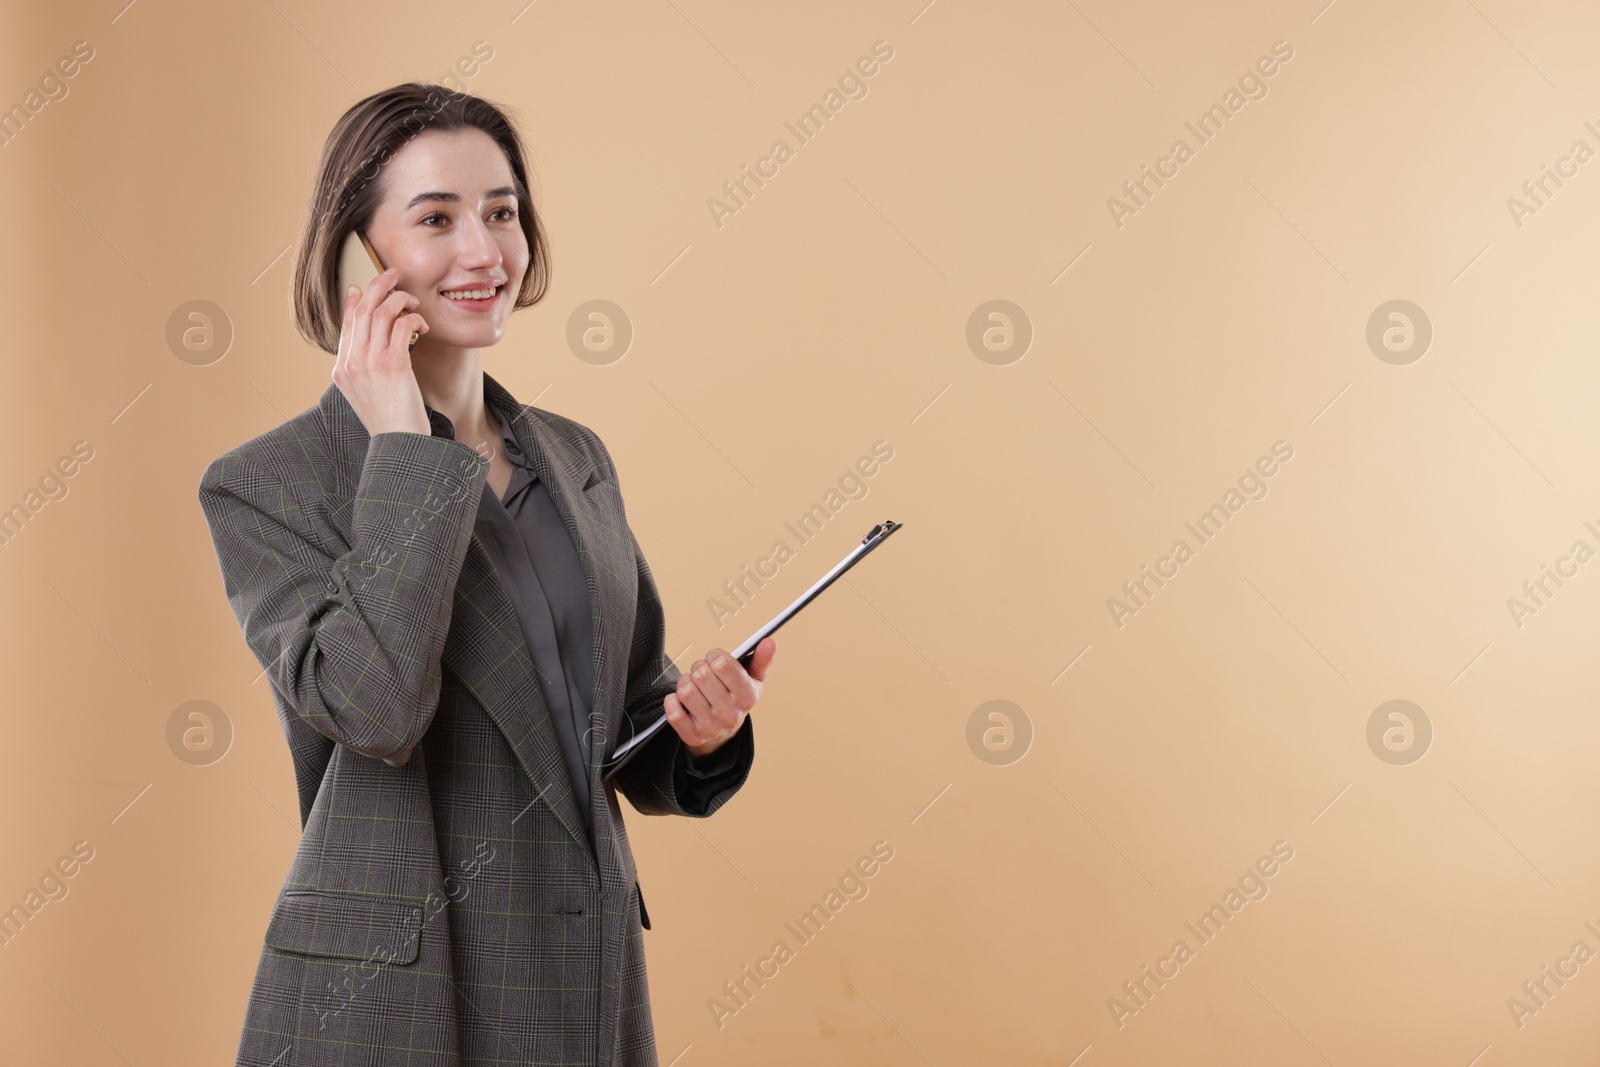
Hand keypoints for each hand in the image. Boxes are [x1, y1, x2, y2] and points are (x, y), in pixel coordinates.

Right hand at [333, 265, 431, 436]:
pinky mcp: (392, 365)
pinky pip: (401, 326)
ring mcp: (369, 364)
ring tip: (413, 300)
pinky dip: (412, 318)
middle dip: (377, 286)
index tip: (363, 287)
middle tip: (392, 273)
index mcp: (342, 371)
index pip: (346, 326)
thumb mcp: (371, 395)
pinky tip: (422, 324)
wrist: (400, 446)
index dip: (354, 302)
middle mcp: (351, 364)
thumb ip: (368, 369)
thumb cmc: (393, 423)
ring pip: (380, 313)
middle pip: (360, 311)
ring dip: (399, 300)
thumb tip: (378, 344)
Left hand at [663, 638, 775, 757]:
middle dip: (699, 668)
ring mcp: (711, 727)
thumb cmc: (737, 697)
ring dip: (685, 683)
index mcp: (748, 697)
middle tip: (703, 674)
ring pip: (685, 690)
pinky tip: (682, 702)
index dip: (714, 656)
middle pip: (701, 674)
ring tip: (694, 687)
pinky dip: (672, 702)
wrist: (724, 733)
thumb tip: (770, 641)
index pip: (722, 663)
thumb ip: (762, 658)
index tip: (715, 660)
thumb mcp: (753, 679)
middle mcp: (731, 715)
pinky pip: (673, 712)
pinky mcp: (693, 737)